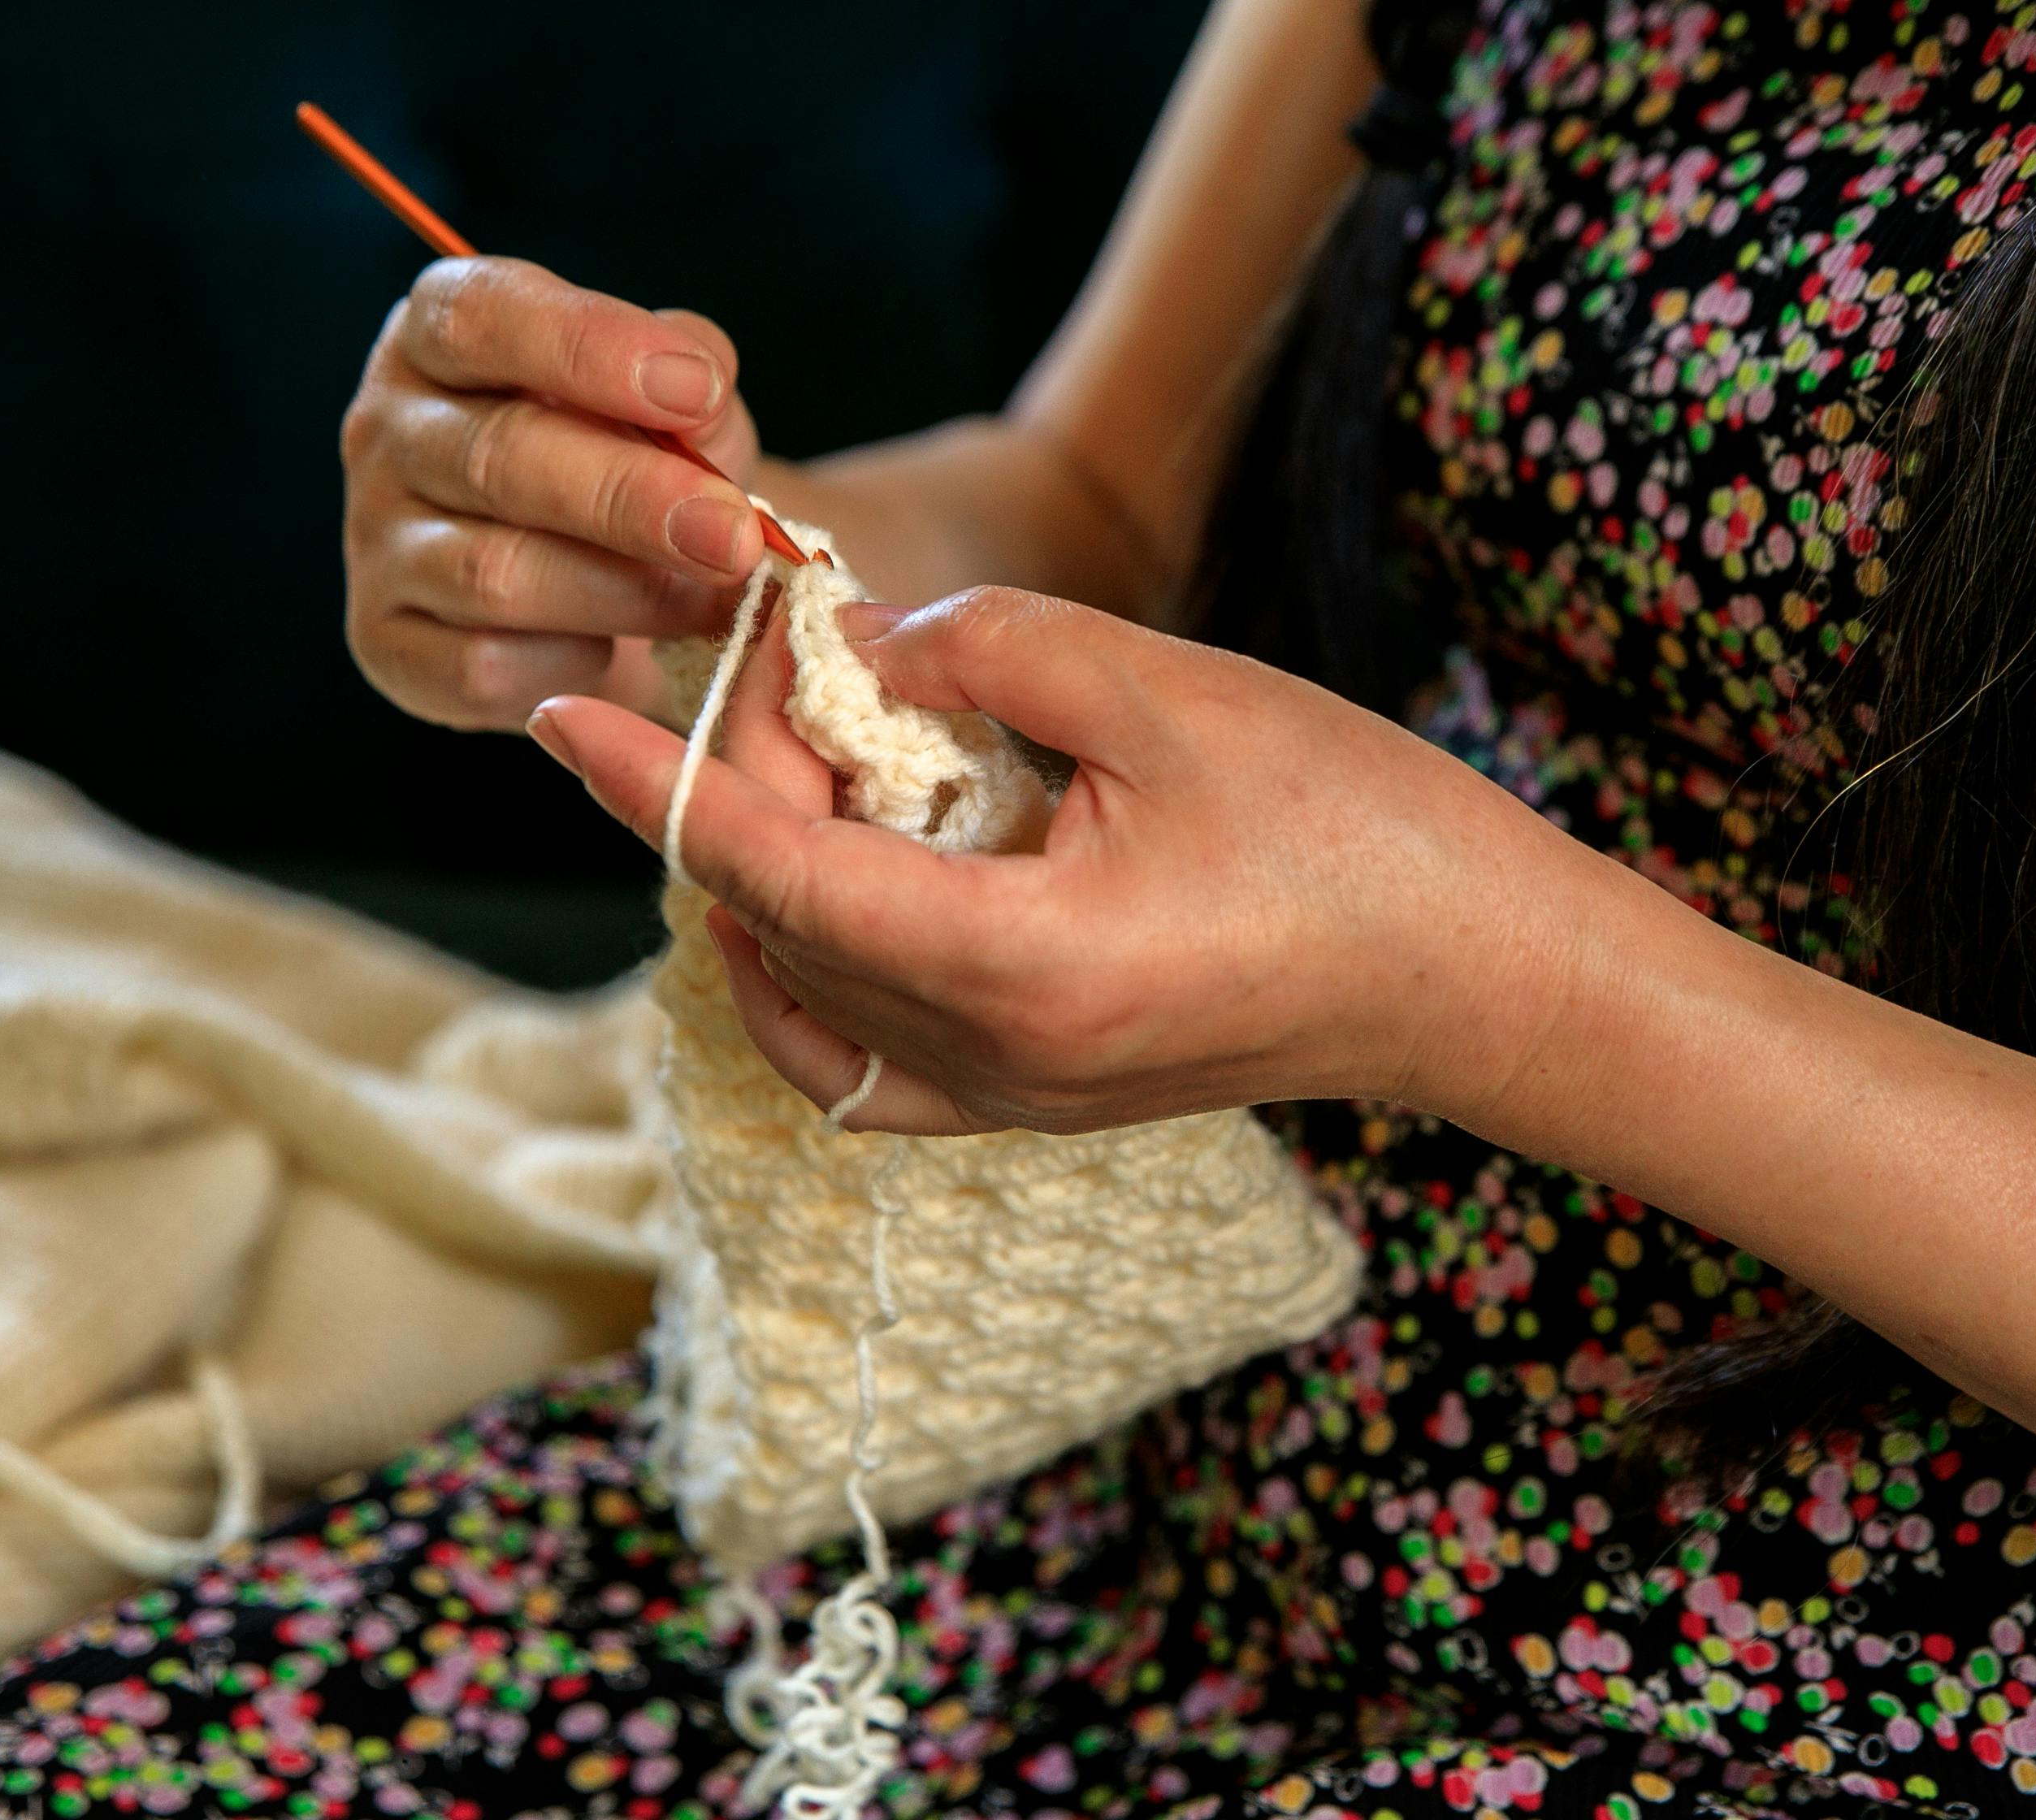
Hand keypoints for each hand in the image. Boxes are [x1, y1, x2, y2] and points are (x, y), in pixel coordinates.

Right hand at [340, 256, 770, 729]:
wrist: (600, 591)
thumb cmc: (633, 465)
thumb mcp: (671, 402)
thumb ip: (690, 381)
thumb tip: (700, 395)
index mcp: (439, 337)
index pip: (482, 316)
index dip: (589, 347)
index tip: (696, 389)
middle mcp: (388, 431)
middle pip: (498, 455)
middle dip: (632, 497)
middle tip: (736, 534)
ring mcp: (377, 544)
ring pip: (495, 573)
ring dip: (625, 592)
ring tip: (713, 599)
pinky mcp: (391, 647)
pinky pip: (483, 665)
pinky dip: (573, 664)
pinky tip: (621, 649)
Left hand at [525, 587, 1602, 1135]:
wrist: (1474, 978)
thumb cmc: (1359, 829)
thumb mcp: (1174, 691)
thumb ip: (993, 649)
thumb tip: (862, 648)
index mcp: (1017, 968)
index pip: (772, 877)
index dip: (655, 787)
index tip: (561, 714)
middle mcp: (992, 1064)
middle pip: (781, 927)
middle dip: (748, 785)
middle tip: (788, 661)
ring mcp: (1013, 1103)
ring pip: (808, 999)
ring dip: (778, 873)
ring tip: (823, 756)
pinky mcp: (1040, 1102)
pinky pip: (867, 1064)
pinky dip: (814, 971)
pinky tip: (834, 889)